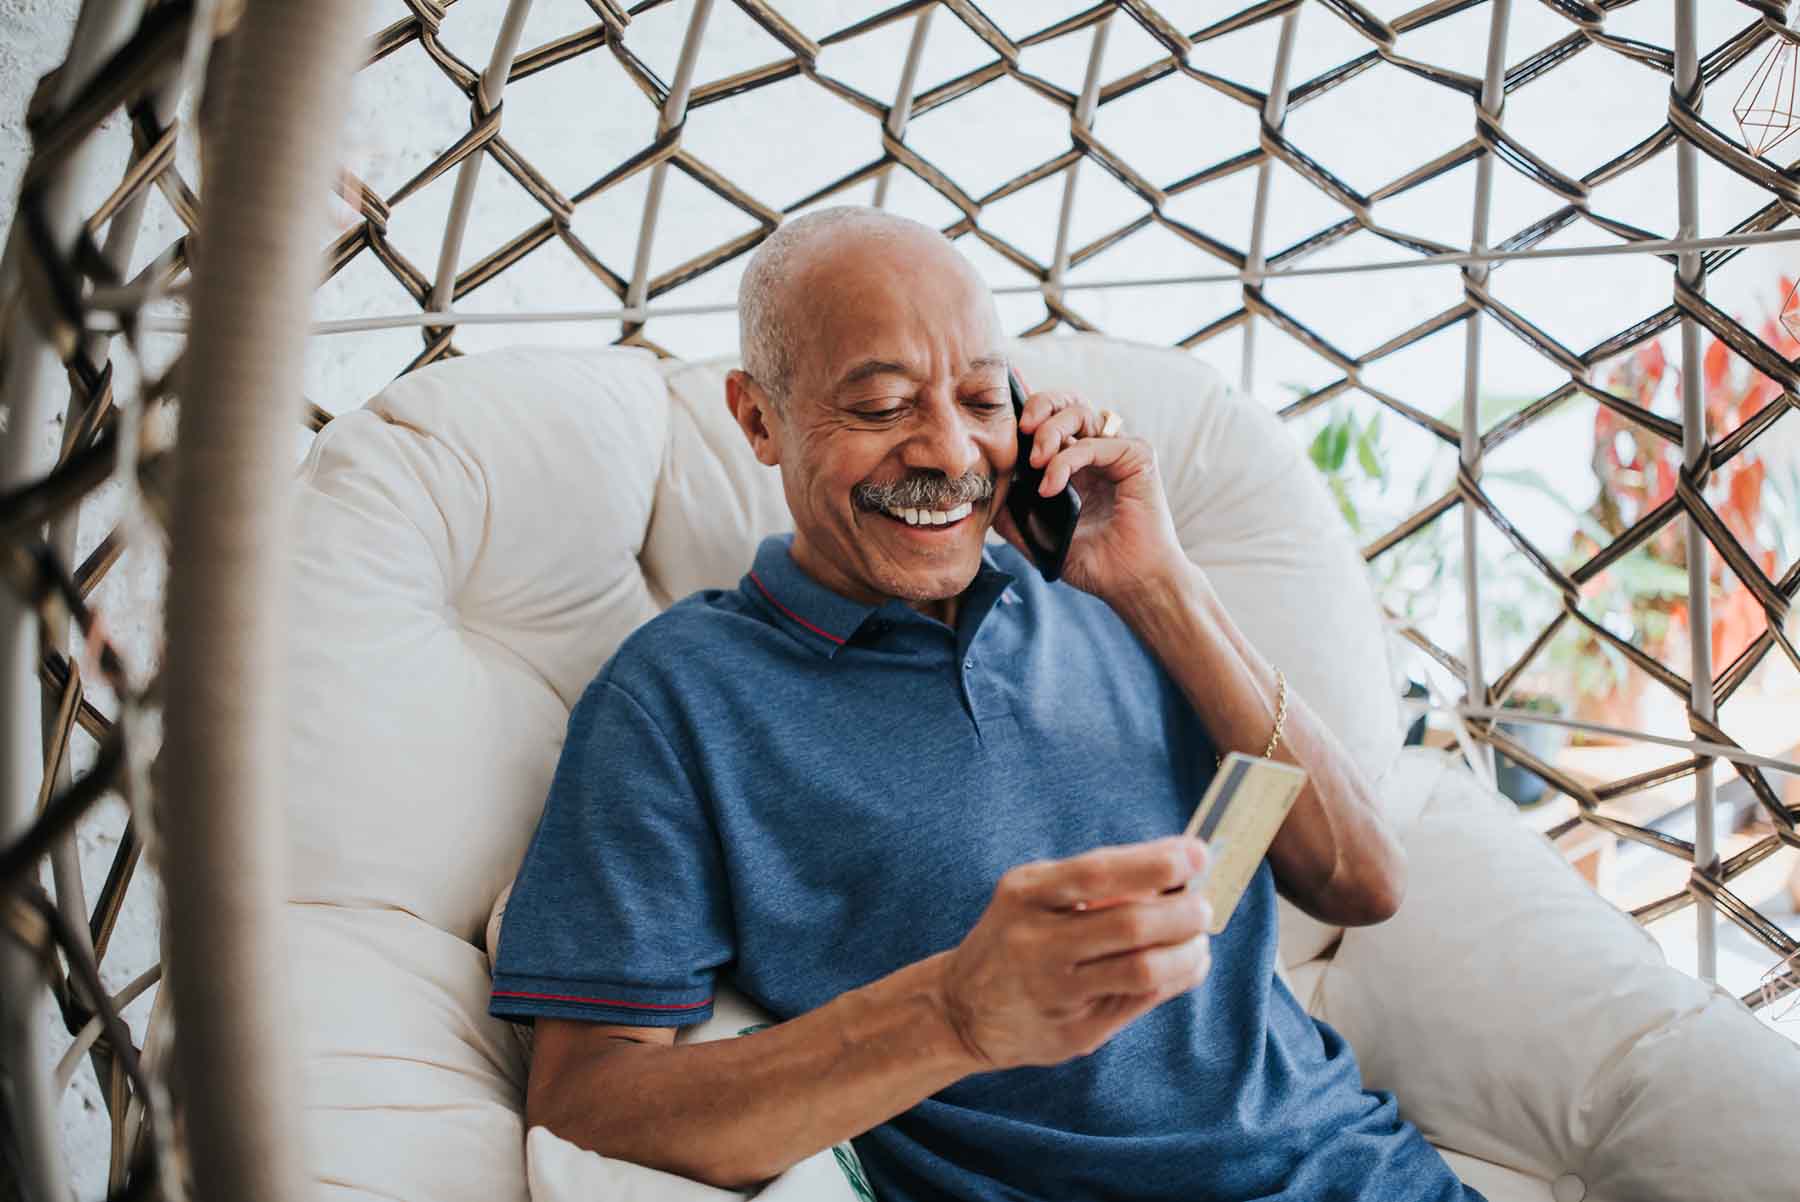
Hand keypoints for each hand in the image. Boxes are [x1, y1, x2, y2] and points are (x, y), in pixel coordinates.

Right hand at [932, 837, 1213, 1071]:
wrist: (962, 1009)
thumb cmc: (1016, 938)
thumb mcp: (1034, 896)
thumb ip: (1096, 883)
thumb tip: (1177, 866)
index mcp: (1026, 893)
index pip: (1099, 872)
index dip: (1156, 862)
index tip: (1197, 855)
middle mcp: (1035, 942)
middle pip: (1130, 924)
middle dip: (1183, 912)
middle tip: (1203, 907)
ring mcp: (1054, 991)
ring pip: (1143, 969)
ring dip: (1187, 951)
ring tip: (1197, 941)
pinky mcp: (1073, 1031)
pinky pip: (1141, 1001)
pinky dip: (1176, 978)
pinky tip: (1185, 966)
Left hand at [994, 380, 1187, 606]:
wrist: (1130, 583)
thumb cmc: (1093, 561)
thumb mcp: (1041, 537)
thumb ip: (1014, 515)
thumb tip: (983, 496)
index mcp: (1075, 460)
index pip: (1050, 418)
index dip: (1027, 409)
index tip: (1000, 414)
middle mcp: (1097, 448)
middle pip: (1066, 402)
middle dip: (1038, 406)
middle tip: (1020, 430)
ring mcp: (1117, 450)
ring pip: (1079, 413)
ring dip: (1050, 432)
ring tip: (1035, 463)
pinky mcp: (1136, 456)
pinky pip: (1094, 444)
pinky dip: (1067, 461)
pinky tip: (1051, 486)